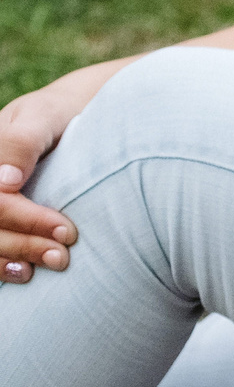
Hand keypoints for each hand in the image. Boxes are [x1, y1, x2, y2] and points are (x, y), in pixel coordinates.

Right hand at [0, 60, 113, 282]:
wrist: (73, 116)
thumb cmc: (59, 113)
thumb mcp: (42, 115)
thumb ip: (23, 141)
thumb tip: (5, 180)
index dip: (23, 219)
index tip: (66, 230)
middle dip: (22, 243)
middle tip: (63, 256)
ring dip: (12, 258)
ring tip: (53, 264)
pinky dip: (1, 264)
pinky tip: (24, 272)